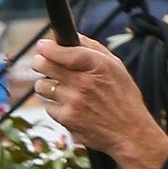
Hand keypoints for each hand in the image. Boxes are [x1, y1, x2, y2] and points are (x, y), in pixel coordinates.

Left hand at [33, 38, 167, 168]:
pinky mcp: (67, 119)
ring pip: (43, 87)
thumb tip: (75, 37)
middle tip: (39, 63)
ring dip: (44, 84)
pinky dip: (54, 105)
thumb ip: (94, 49)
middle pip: (47, 67)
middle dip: (39, 62)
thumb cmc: (123, 96)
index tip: (41, 45)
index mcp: (97, 65)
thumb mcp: (116, 66)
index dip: (49, 48)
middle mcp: (83, 82)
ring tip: (53, 85)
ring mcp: (73, 102)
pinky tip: (66, 105)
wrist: (128, 131)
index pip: (66, 53)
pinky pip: (49, 107)